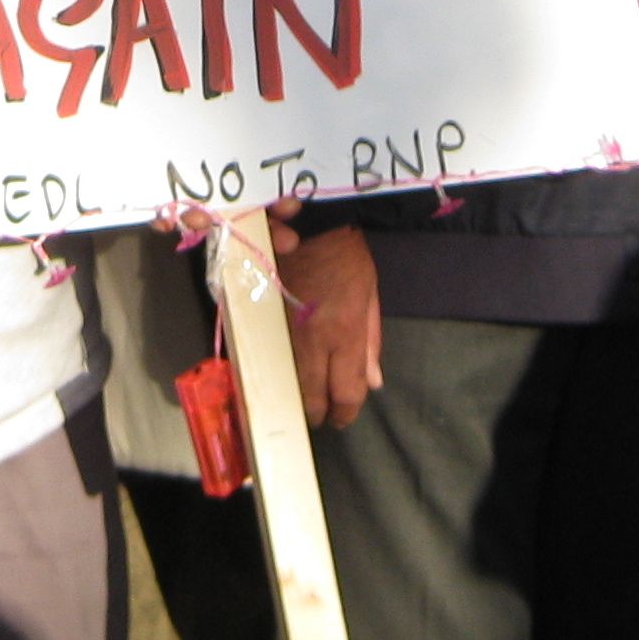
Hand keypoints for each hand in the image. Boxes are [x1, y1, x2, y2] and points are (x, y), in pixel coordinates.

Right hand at [271, 201, 381, 428]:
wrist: (308, 222)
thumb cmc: (346, 256)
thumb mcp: (370, 295)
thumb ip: (371, 342)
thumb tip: (373, 382)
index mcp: (345, 333)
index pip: (346, 391)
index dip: (345, 412)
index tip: (343, 418)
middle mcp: (314, 339)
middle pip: (312, 395)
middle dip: (318, 412)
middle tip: (322, 415)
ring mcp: (286, 330)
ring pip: (289, 380)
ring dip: (297, 395)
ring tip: (305, 400)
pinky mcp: (265, 320)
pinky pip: (271, 358)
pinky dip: (279, 372)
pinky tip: (284, 376)